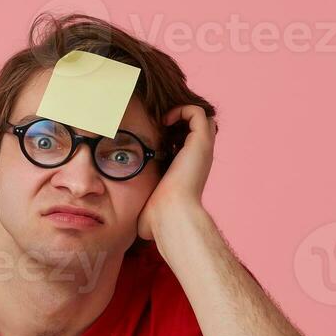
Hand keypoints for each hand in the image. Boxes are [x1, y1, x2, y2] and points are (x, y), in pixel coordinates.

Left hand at [136, 105, 215, 241]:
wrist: (171, 215)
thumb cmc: (159, 217)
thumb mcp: (148, 205)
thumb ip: (142, 204)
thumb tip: (132, 225)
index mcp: (190, 168)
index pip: (189, 140)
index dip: (174, 132)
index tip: (155, 135)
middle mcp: (200, 156)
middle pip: (199, 125)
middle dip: (179, 117)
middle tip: (159, 123)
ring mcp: (203, 148)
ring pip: (201, 115)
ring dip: (181, 111)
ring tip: (164, 121)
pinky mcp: (201, 142)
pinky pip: (197, 112)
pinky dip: (181, 110)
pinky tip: (165, 122)